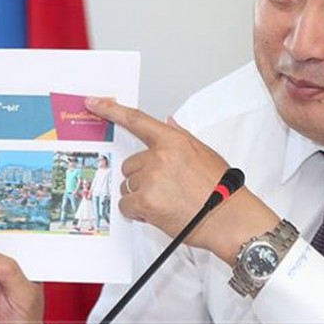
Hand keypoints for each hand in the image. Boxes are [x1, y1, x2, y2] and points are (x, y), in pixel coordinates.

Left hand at [86, 97, 279, 263]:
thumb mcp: (205, 153)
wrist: (230, 219)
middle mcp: (160, 157)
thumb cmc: (222, 189)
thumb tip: (166, 122)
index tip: (93, 103)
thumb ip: (180, 137)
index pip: (136, 120)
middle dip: (142, 177)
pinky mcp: (145, 201)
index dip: (111, 110)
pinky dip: (138, 212)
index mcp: (174, 141)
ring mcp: (151, 179)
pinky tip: (159, 213)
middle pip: (130, 164)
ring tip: (167, 202)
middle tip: (166, 189)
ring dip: (140, 195)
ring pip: (128, 186)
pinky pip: (127, 205)